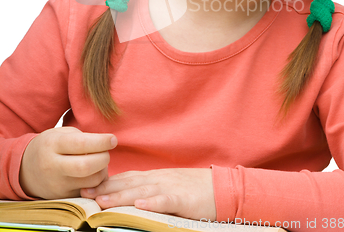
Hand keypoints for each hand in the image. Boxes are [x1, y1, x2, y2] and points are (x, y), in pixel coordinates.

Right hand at [19, 126, 116, 198]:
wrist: (26, 168)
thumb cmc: (52, 145)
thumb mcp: (63, 134)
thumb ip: (83, 138)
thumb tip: (107, 146)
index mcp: (53, 145)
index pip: (82, 144)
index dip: (102, 142)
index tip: (113, 140)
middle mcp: (53, 166)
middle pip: (87, 166)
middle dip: (104, 158)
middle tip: (106, 152)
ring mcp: (57, 185)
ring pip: (91, 182)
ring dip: (103, 172)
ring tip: (99, 163)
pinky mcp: (63, 198)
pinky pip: (88, 193)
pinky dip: (96, 184)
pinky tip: (92, 174)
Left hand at [81, 168, 215, 220]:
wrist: (220, 187)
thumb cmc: (192, 189)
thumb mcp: (168, 186)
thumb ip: (149, 189)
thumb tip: (128, 196)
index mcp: (154, 177)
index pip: (125, 178)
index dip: (106, 183)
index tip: (86, 188)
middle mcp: (158, 179)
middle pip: (128, 184)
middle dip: (105, 189)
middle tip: (84, 194)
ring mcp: (170, 188)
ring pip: (141, 191)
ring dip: (120, 196)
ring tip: (102, 201)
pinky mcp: (183, 199)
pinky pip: (166, 200)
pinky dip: (153, 202)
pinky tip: (140, 205)